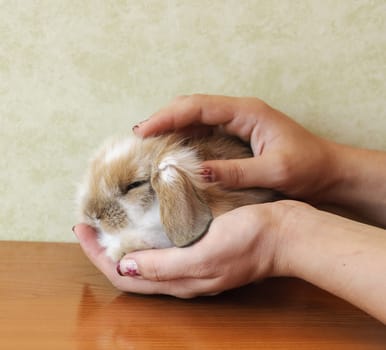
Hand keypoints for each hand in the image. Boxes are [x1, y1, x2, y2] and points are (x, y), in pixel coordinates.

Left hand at [73, 201, 296, 297]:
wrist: (284, 234)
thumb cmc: (249, 241)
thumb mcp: (206, 254)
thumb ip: (167, 266)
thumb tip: (125, 267)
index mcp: (179, 280)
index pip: (124, 274)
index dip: (98, 256)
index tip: (81, 229)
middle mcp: (181, 276)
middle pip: (130, 269)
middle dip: (104, 250)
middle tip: (89, 225)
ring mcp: (191, 263)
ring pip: (145, 259)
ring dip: (123, 244)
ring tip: (109, 224)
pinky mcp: (201, 248)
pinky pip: (163, 248)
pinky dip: (145, 237)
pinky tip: (144, 222)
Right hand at [134, 94, 335, 201]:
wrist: (330, 171)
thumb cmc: (309, 167)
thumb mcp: (275, 171)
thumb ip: (236, 171)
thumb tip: (197, 173)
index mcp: (247, 113)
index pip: (198, 107)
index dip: (168, 117)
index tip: (143, 131)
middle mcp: (240, 112)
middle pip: (192, 107)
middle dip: (164, 118)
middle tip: (139, 137)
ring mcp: (238, 122)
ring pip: (196, 117)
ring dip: (172, 127)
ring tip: (148, 143)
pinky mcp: (237, 135)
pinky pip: (205, 131)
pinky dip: (185, 137)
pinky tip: (173, 151)